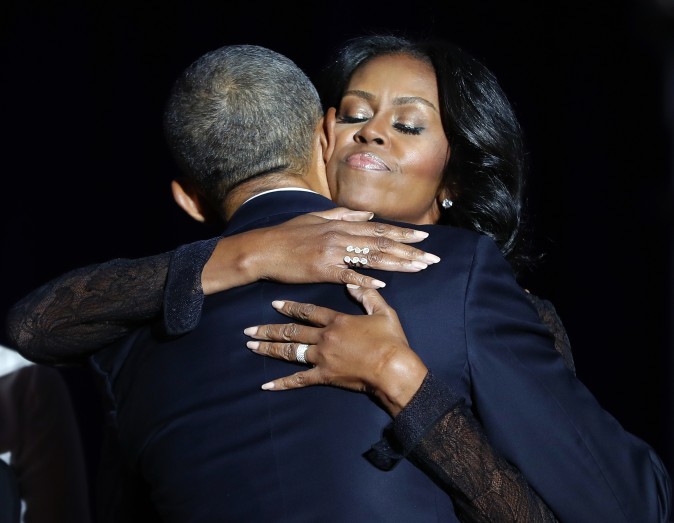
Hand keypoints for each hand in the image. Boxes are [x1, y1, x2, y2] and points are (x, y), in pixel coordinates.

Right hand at [202, 208, 439, 293]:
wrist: (264, 248)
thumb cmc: (289, 234)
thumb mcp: (316, 217)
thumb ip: (343, 214)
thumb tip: (367, 215)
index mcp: (341, 224)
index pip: (380, 229)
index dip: (404, 234)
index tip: (425, 238)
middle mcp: (341, 235)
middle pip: (383, 243)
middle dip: (410, 251)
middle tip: (433, 257)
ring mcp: (333, 252)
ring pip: (372, 257)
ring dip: (398, 263)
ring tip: (419, 268)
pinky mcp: (322, 269)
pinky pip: (348, 274)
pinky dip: (366, 278)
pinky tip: (383, 283)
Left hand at [244, 285, 427, 416]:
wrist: (393, 369)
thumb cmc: (391, 341)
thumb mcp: (383, 312)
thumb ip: (367, 297)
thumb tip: (353, 284)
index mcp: (337, 320)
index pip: (308, 311)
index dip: (290, 307)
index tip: (274, 304)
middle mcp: (325, 337)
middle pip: (292, 331)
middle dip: (268, 329)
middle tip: (249, 329)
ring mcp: (322, 357)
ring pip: (290, 351)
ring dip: (269, 348)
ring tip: (251, 346)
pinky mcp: (324, 376)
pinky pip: (299, 380)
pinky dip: (282, 383)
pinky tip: (267, 384)